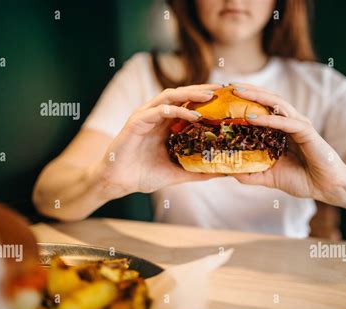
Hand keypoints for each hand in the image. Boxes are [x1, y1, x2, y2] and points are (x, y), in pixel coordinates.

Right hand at [95, 84, 222, 197]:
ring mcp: (145, 117)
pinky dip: (174, 110)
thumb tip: (222, 172)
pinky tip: (190, 114)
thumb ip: (197, 170)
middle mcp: (156, 116)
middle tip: (223, 89)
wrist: (118, 182)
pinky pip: (157, 111)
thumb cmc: (144, 175)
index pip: (188, 104)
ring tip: (209, 96)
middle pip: (182, 95)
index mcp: (166, 124)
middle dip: (202, 90)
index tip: (226, 99)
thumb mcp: (177, 172)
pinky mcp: (135, 122)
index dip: (206, 99)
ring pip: (169, 97)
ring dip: (190, 94)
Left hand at [232, 84, 345, 205]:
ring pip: (276, 104)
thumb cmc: (302, 179)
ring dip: (256, 97)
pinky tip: (253, 118)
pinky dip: (269, 119)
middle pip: (267, 100)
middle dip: (248, 91)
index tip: (224, 96)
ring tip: (237, 92)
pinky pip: (286, 122)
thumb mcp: (269, 177)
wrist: (327, 188)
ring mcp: (299, 125)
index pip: (261, 108)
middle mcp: (290, 122)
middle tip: (227, 86)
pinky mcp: (307, 133)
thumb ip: (251, 173)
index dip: (244, 100)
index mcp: (281, 129)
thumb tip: (229, 172)